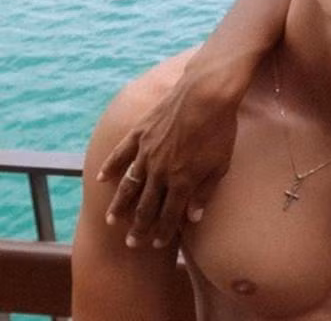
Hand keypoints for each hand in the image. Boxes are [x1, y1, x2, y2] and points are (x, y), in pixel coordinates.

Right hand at [97, 75, 237, 248]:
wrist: (206, 94)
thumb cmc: (220, 130)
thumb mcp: (221, 164)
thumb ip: (205, 192)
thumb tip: (194, 217)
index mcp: (182, 181)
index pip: (170, 214)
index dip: (163, 232)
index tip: (157, 245)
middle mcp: (160, 170)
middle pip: (146, 205)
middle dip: (139, 226)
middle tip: (131, 242)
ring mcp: (146, 151)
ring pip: (129, 184)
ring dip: (120, 204)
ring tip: (112, 220)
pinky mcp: (140, 132)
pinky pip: (120, 154)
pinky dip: (110, 167)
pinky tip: (101, 178)